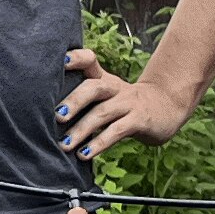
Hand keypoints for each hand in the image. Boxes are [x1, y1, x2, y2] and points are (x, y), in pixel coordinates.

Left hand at [59, 48, 197, 156]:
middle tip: (57, 116)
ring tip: (64, 144)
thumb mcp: (107, 95)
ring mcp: (128, 103)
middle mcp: (115, 88)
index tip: (61, 61)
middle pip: (94, 87)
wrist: (166, 107)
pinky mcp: (140, 120)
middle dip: (74, 101)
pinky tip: (84, 154)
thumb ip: (83, 98)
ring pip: (103, 113)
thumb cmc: (125, 104)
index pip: (90, 61)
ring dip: (82, 129)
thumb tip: (48, 115)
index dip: (76, 58)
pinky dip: (99, 144)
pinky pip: (117, 131)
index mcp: (104, 79)